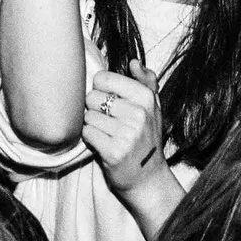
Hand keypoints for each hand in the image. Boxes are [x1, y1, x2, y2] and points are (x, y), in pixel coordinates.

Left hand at [85, 62, 169, 195]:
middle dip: (94, 109)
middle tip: (109, 122)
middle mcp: (138, 114)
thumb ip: (146, 82)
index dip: (101, 90)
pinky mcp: (114, 152)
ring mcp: (127, 134)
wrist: (148, 179)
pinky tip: (102, 144)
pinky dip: (89, 139)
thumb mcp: (153, 108)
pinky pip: (86, 133)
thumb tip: (134, 62)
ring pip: (88, 116)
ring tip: (106, 134)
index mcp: (146, 97)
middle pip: (92, 97)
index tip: (111, 103)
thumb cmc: (146, 139)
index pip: (103, 78)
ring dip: (92, 125)